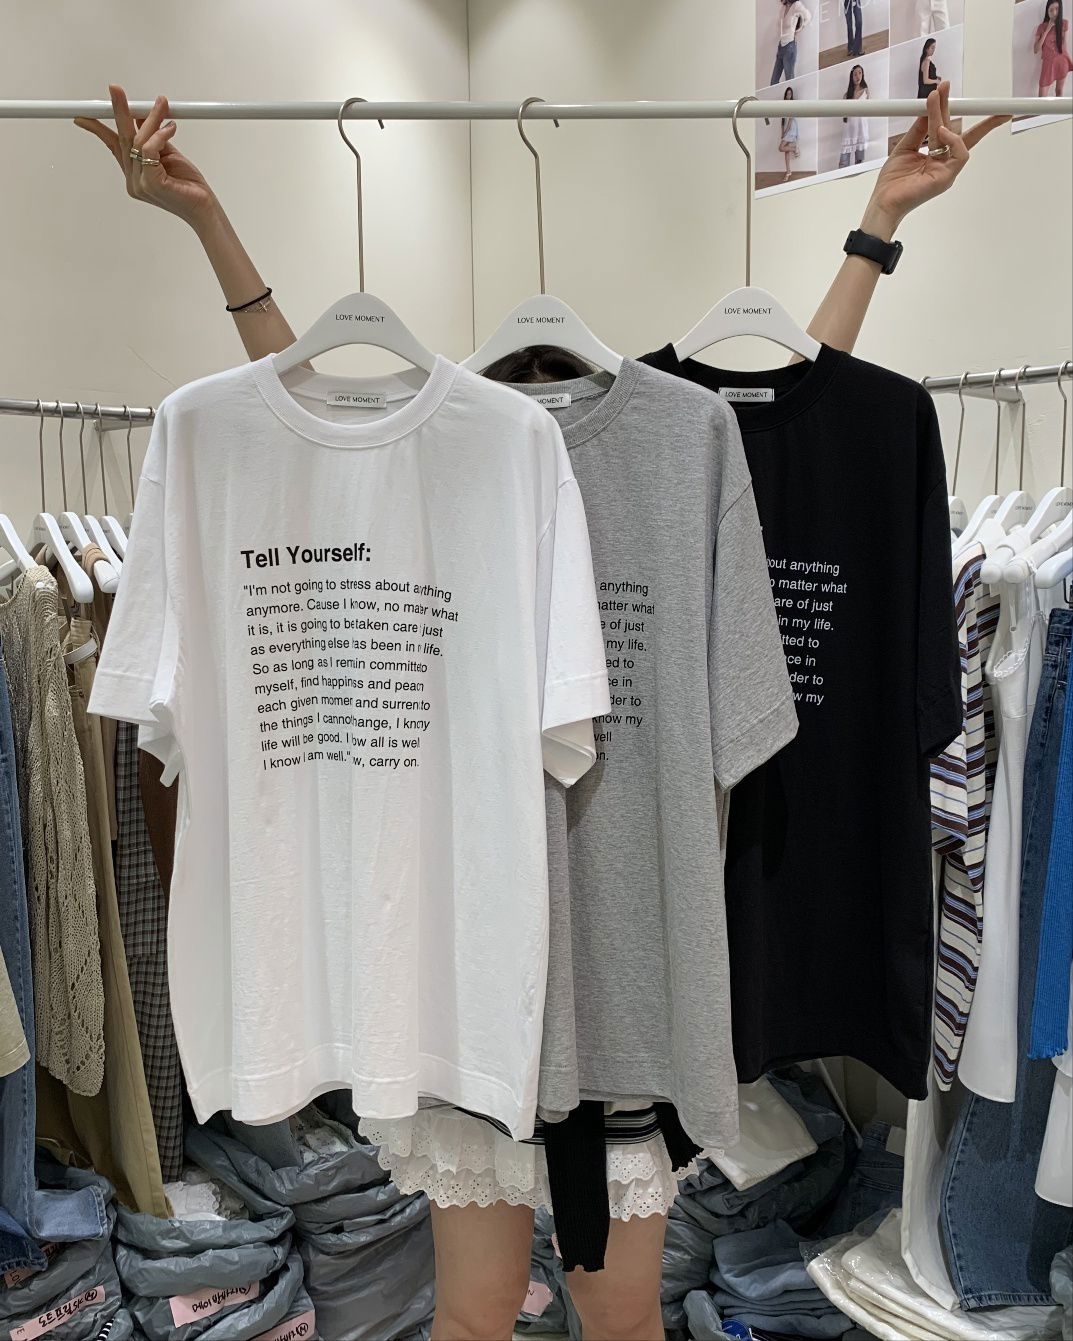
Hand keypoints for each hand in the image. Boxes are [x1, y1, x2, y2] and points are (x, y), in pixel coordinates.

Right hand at [74, 85, 218, 231]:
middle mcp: (133, 180)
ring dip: (150, 119)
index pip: (113, 146)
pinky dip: (159, 135)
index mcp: (134, 173)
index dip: (98, 129)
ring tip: (162, 105)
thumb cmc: (190, 186)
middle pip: (122, 139)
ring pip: (138, 141)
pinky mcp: (150, 183)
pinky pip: (149, 149)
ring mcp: (139, 184)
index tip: (84, 115)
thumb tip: (143, 116)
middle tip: (115, 90)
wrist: (205, 209)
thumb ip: (154, 139)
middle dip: (119, 111)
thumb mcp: (168, 155)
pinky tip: (171, 128)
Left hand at [861, 83, 1006, 239]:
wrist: (883, 202)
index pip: (948, 129)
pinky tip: (941, 131)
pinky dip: (953, 140)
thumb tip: (928, 108)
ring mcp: (947, 171)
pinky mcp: (947, 178)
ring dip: (944, 117)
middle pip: (957, 129)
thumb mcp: (905, 147)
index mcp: (935, 156)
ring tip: (934, 102)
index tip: (947, 91)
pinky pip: (960, 154)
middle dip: (953, 106)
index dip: (950, 110)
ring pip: (957, 138)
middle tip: (946, 85)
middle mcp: (944, 163)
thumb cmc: (892, 183)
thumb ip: (919, 130)